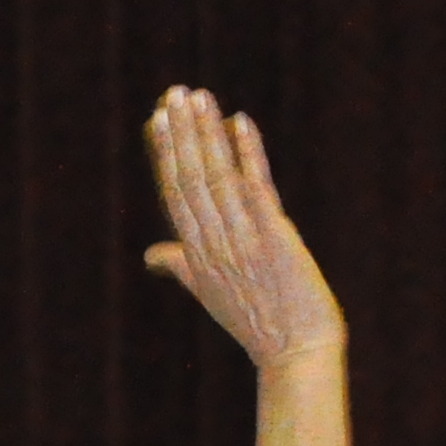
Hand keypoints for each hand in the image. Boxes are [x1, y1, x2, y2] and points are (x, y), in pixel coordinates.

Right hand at [142, 89, 342, 366]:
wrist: (296, 353)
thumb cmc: (258, 322)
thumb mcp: (209, 292)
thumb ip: (180, 265)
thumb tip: (149, 255)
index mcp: (196, 253)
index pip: (175, 193)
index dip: (166, 153)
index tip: (157, 118)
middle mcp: (213, 243)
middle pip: (190, 178)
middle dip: (181, 133)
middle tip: (174, 92)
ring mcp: (242, 240)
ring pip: (216, 177)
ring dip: (207, 133)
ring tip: (198, 96)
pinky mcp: (273, 237)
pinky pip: (256, 186)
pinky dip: (248, 152)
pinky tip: (240, 121)